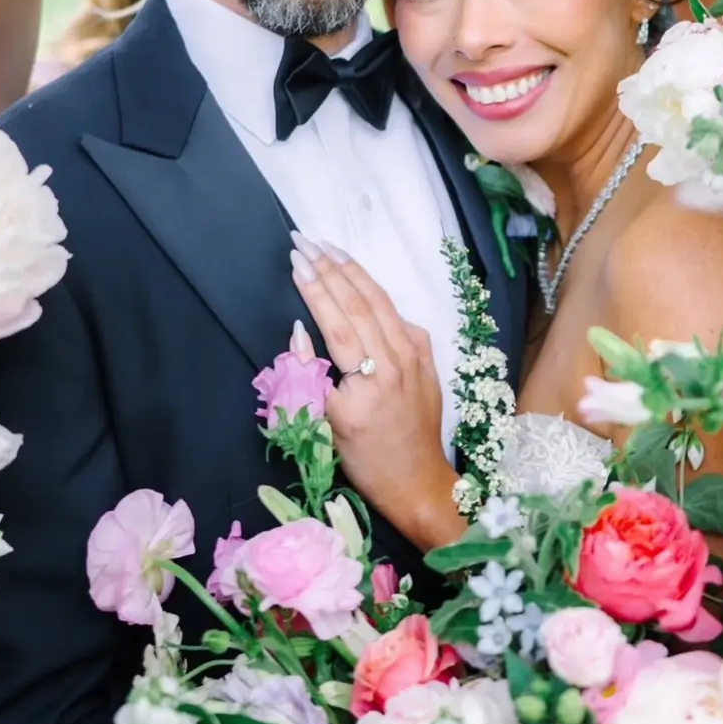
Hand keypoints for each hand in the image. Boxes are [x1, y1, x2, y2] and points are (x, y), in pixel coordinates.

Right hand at [289, 232, 459, 545]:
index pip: (336, 322)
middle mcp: (394, 363)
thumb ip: (311, 375)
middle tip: (305, 241)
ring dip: (354, 272)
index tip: (296, 261)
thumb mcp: (326, 427)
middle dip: (330, 268)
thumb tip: (299, 331)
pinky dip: (378, 296)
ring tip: (330, 248)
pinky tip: (361, 282)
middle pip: (359, 304)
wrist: (417, 482)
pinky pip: (399, 319)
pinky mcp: (426, 359)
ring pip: (381, 304)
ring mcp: (415, 358)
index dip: (315, 289)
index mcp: (367, 382)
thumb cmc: (365, 461)